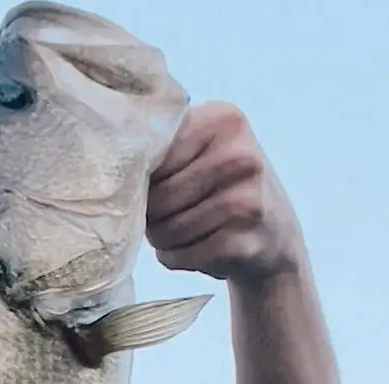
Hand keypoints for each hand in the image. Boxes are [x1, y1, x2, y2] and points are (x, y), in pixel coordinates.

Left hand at [146, 102, 303, 285]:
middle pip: (157, 197)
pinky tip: (194, 250)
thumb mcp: (204, 149)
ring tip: (178, 234)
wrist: (275, 233)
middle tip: (164, 217)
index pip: (152, 155)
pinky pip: (180, 256)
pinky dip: (176, 258)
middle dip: (151, 215)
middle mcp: (240, 156)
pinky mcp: (241, 243)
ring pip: (166, 230)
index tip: (155, 185)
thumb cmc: (222, 188)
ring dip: (161, 240)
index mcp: (223, 119)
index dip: (143, 178)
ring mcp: (245, 201)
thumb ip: (165, 147)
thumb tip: (113, 177)